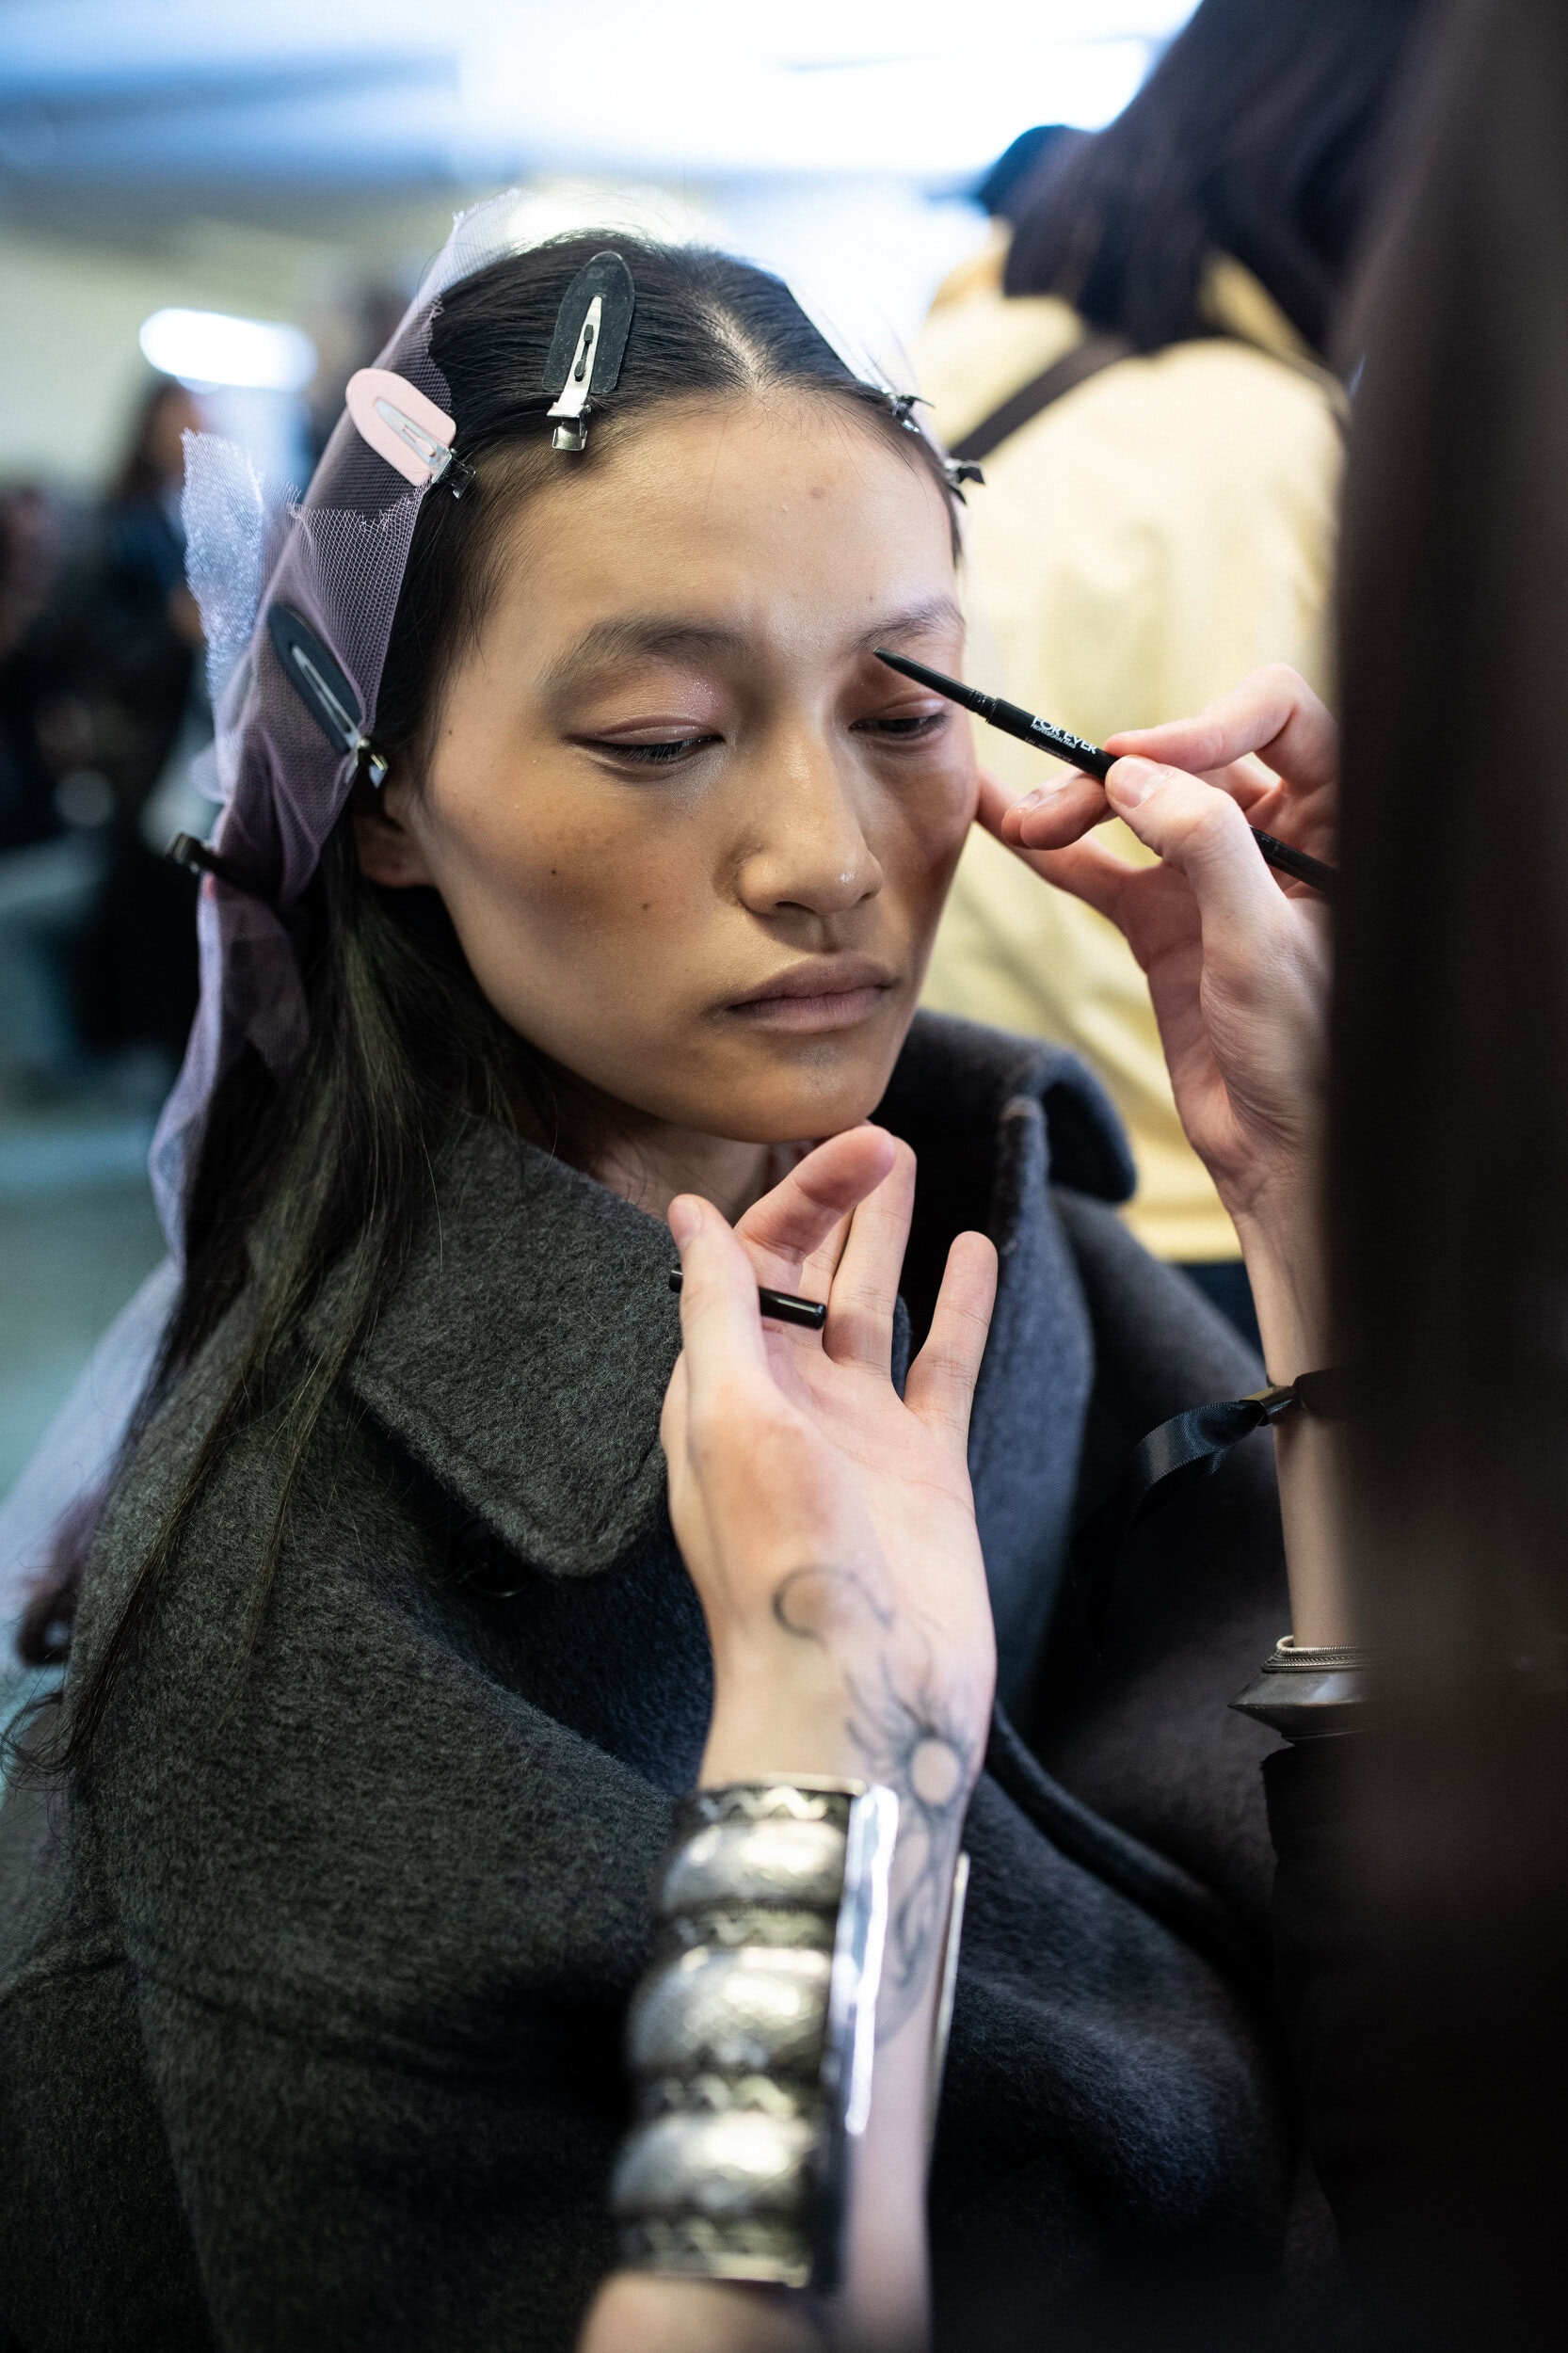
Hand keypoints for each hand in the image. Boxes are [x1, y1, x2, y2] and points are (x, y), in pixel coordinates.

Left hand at [663, 1129, 997, 2009]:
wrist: (864, 1696)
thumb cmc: (782, 1569)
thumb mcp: (732, 1417)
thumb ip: (716, 1311)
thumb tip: (688, 1215)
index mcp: (719, 1389)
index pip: (745, 1263)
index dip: (787, 1198)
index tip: (838, 1141)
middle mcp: (785, 1404)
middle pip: (808, 1274)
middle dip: (837, 1201)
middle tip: (882, 1134)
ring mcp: (859, 1436)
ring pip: (873, 1310)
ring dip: (886, 1239)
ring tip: (910, 1161)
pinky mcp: (924, 1469)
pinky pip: (943, 1369)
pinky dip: (958, 1308)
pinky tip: (974, 1251)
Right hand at [980, 665, 1333, 1258]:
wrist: (1280, 1155)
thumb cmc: (1309, 1056)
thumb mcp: (1261, 945)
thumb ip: (1207, 846)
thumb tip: (1134, 775)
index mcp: (1336, 823)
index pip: (1281, 717)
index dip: (1207, 723)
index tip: (1135, 762)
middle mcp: (1279, 836)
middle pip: (1191, 755)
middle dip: (1119, 771)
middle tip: (1063, 805)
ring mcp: (1215, 877)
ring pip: (1138, 805)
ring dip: (1075, 805)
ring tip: (1023, 822)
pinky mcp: (1166, 921)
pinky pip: (1101, 867)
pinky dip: (1053, 847)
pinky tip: (1000, 820)